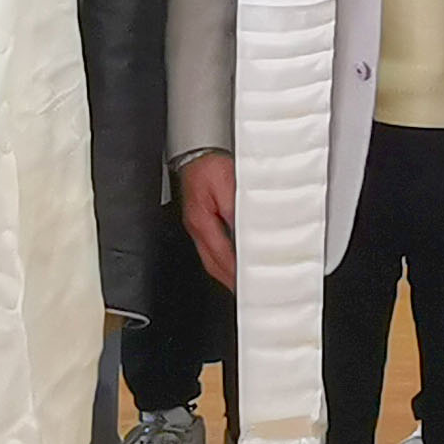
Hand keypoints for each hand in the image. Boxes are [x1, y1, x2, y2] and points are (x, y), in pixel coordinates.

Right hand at [180, 150, 235, 290]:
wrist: (195, 152)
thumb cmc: (209, 165)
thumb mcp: (228, 184)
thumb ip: (236, 210)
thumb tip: (245, 234)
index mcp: (202, 221)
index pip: (221, 255)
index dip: (235, 271)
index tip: (247, 283)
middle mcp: (197, 227)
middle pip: (213, 264)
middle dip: (230, 280)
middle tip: (247, 291)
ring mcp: (196, 225)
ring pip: (211, 259)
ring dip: (226, 272)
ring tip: (241, 283)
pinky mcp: (199, 221)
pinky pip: (211, 248)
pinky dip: (223, 259)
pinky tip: (232, 261)